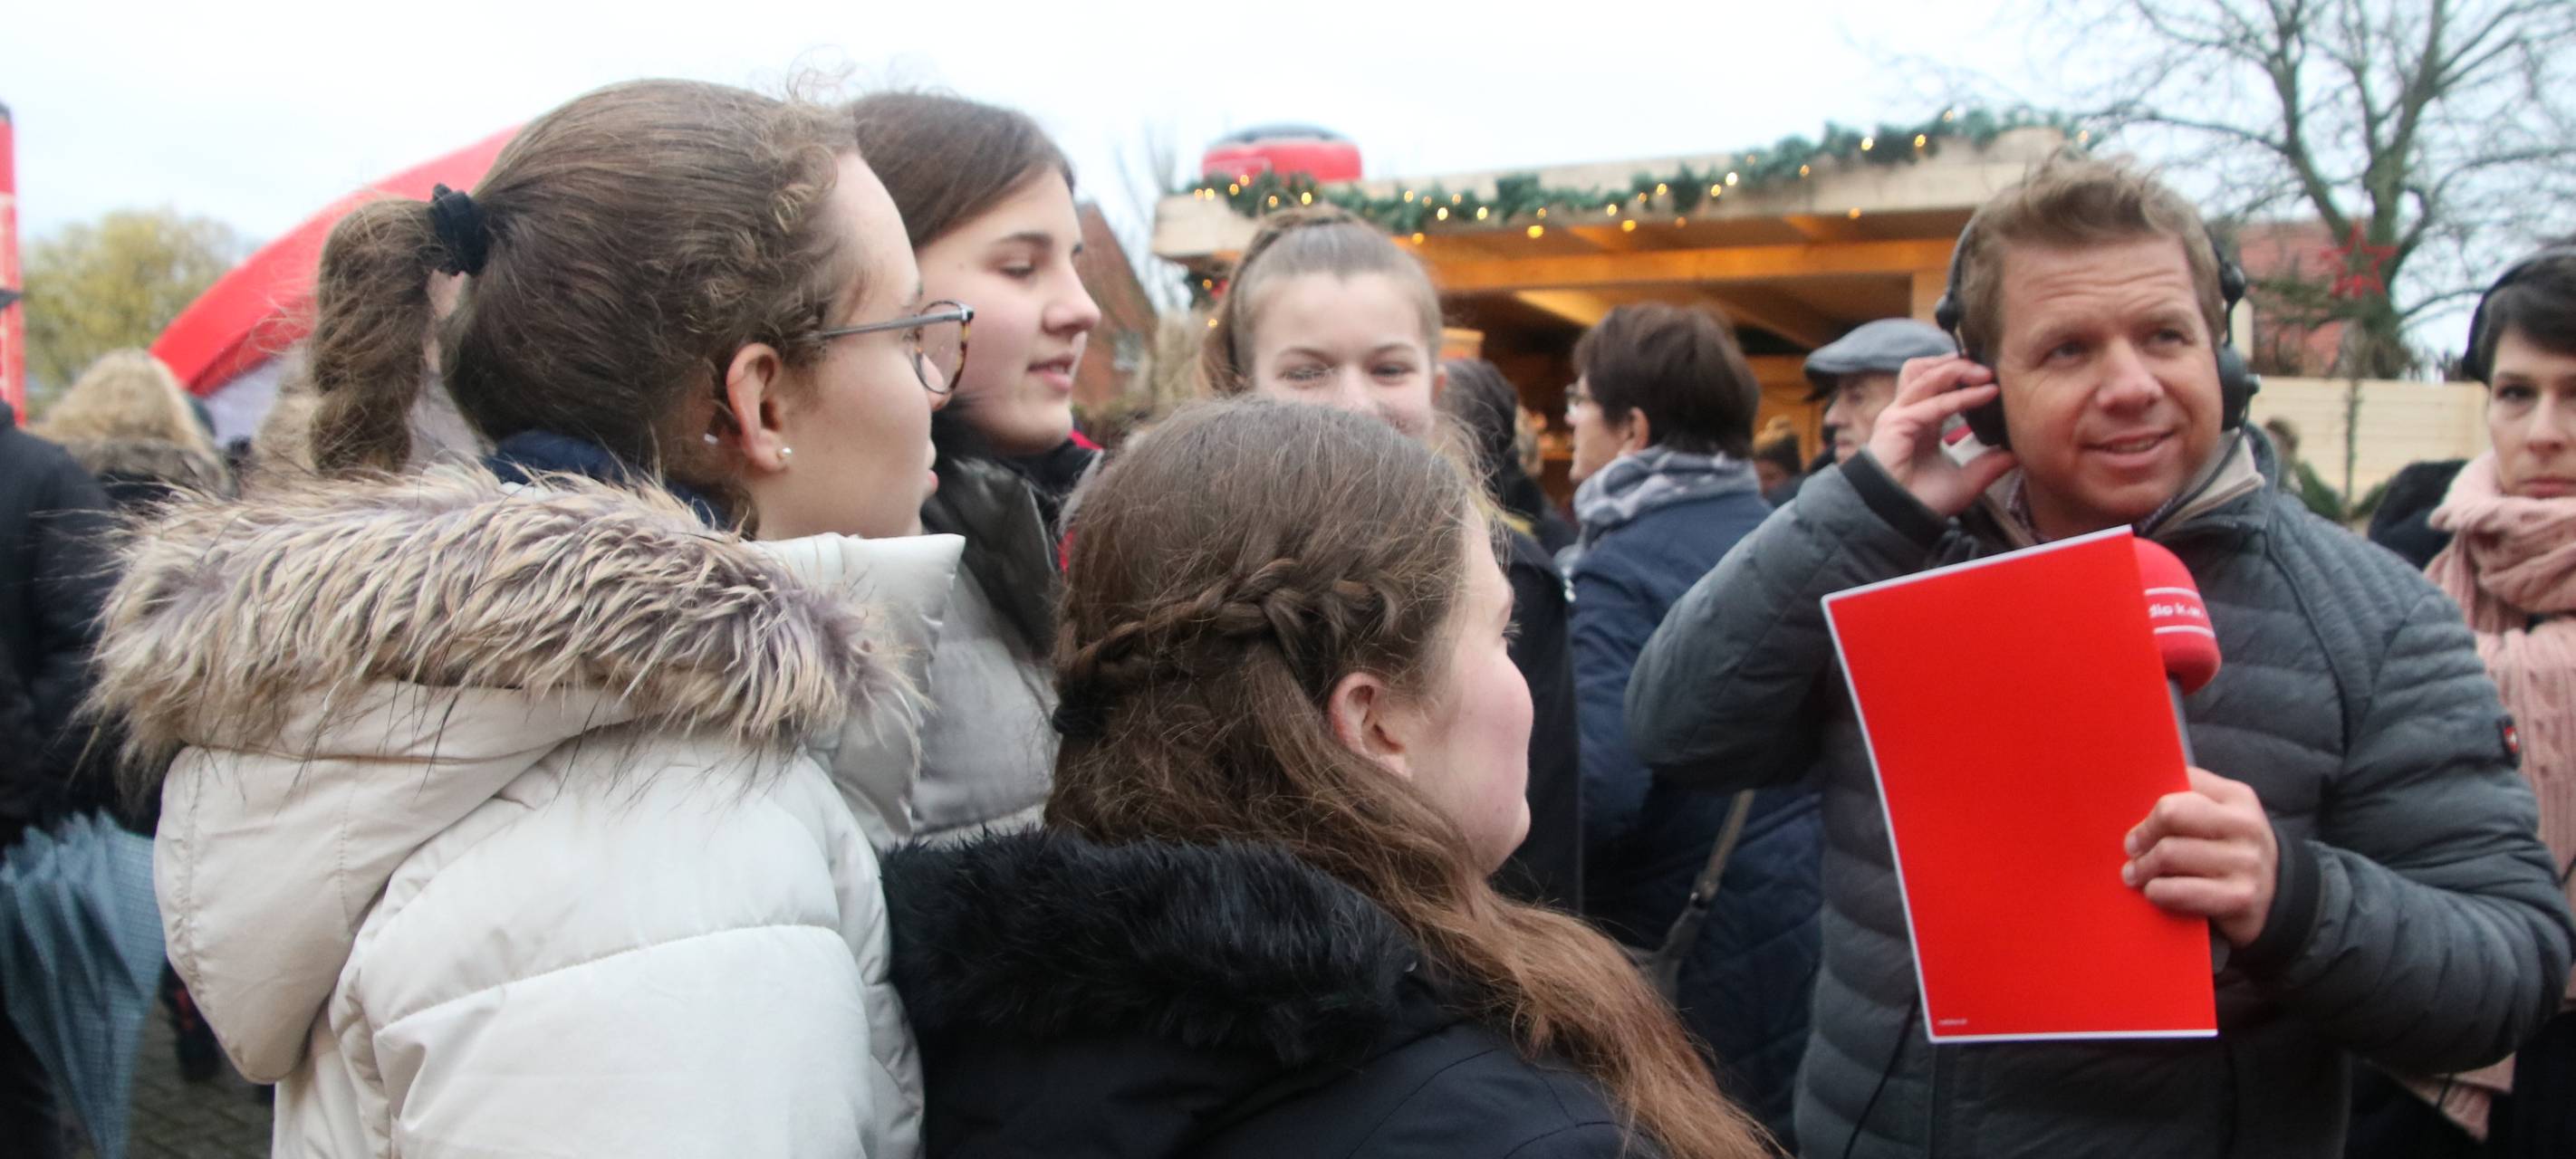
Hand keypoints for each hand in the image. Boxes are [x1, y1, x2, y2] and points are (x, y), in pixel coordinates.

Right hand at [1865, 355, 2020, 517]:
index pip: (1936, 383)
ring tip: (1986, 373)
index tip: (1993, 374)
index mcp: (1919, 422)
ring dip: (1957, 368)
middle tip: (1991, 367)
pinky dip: (1962, 396)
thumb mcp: (1967, 480)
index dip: (1961, 373)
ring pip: (1925, 374)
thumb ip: (1989, 464)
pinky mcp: (1897, 424)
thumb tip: (2017, 453)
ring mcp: (1899, 416)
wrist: (1899, 520)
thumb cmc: (1924, 500)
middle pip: (1926, 369)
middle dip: (1958, 362)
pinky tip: (1986, 394)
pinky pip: (1935, 403)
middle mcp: (1907, 413)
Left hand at [2123, 768, 2278, 946]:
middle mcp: (2244, 825)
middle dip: (2142, 833)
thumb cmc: (2231, 850)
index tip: (2138, 819)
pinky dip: (2157, 892)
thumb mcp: (2221, 815)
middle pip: (2169, 813)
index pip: (2180, 781)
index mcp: (2236, 796)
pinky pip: (2180, 891)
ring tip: (2135, 874)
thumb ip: (2188, 799)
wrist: (2278, 897)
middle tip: (2131, 848)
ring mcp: (2245, 861)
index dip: (2151, 801)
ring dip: (2143, 867)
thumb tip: (2136, 791)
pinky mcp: (2239, 897)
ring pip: (2169, 853)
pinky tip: (2154, 892)